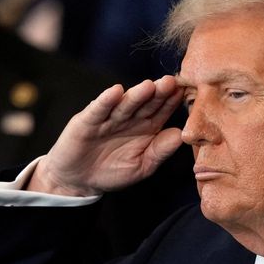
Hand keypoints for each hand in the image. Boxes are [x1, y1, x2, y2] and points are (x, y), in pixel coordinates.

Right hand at [29, 75, 183, 195]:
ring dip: (136, 95)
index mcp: (147, 127)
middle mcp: (130, 118)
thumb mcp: (142, 166)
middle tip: (171, 83)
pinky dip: (106, 101)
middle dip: (158, 93)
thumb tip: (180, 135)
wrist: (79, 180)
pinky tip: (115, 92)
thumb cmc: (113, 172)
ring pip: (125, 104)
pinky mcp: (87, 120)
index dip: (172, 102)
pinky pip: (98, 109)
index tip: (185, 93)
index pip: (161, 111)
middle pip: (146, 103)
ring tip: (149, 86)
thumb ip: (160, 151)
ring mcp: (109, 117)